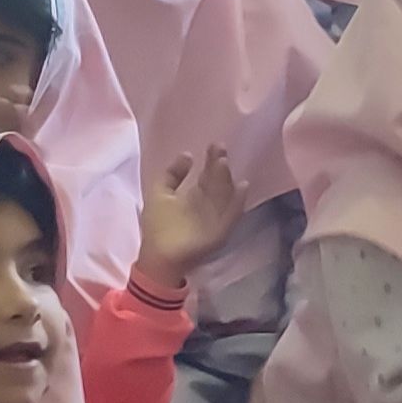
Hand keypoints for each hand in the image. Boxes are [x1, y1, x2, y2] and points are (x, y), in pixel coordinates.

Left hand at [134, 149, 239, 292]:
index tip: (215, 144)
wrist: (158, 257)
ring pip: (224, 195)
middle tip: (221, 149)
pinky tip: (243, 188)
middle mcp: (209, 205)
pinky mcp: (219, 232)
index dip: (212, 160)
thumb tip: (188, 153)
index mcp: (195, 196)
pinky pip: (231, 216)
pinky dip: (238, 203)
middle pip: (218, 182)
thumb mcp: (160, 193)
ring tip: (223, 163)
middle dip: (219, 166)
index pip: (208, 175)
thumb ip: (172, 174)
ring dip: (225, 180)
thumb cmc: (159, 226)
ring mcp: (215, 218)